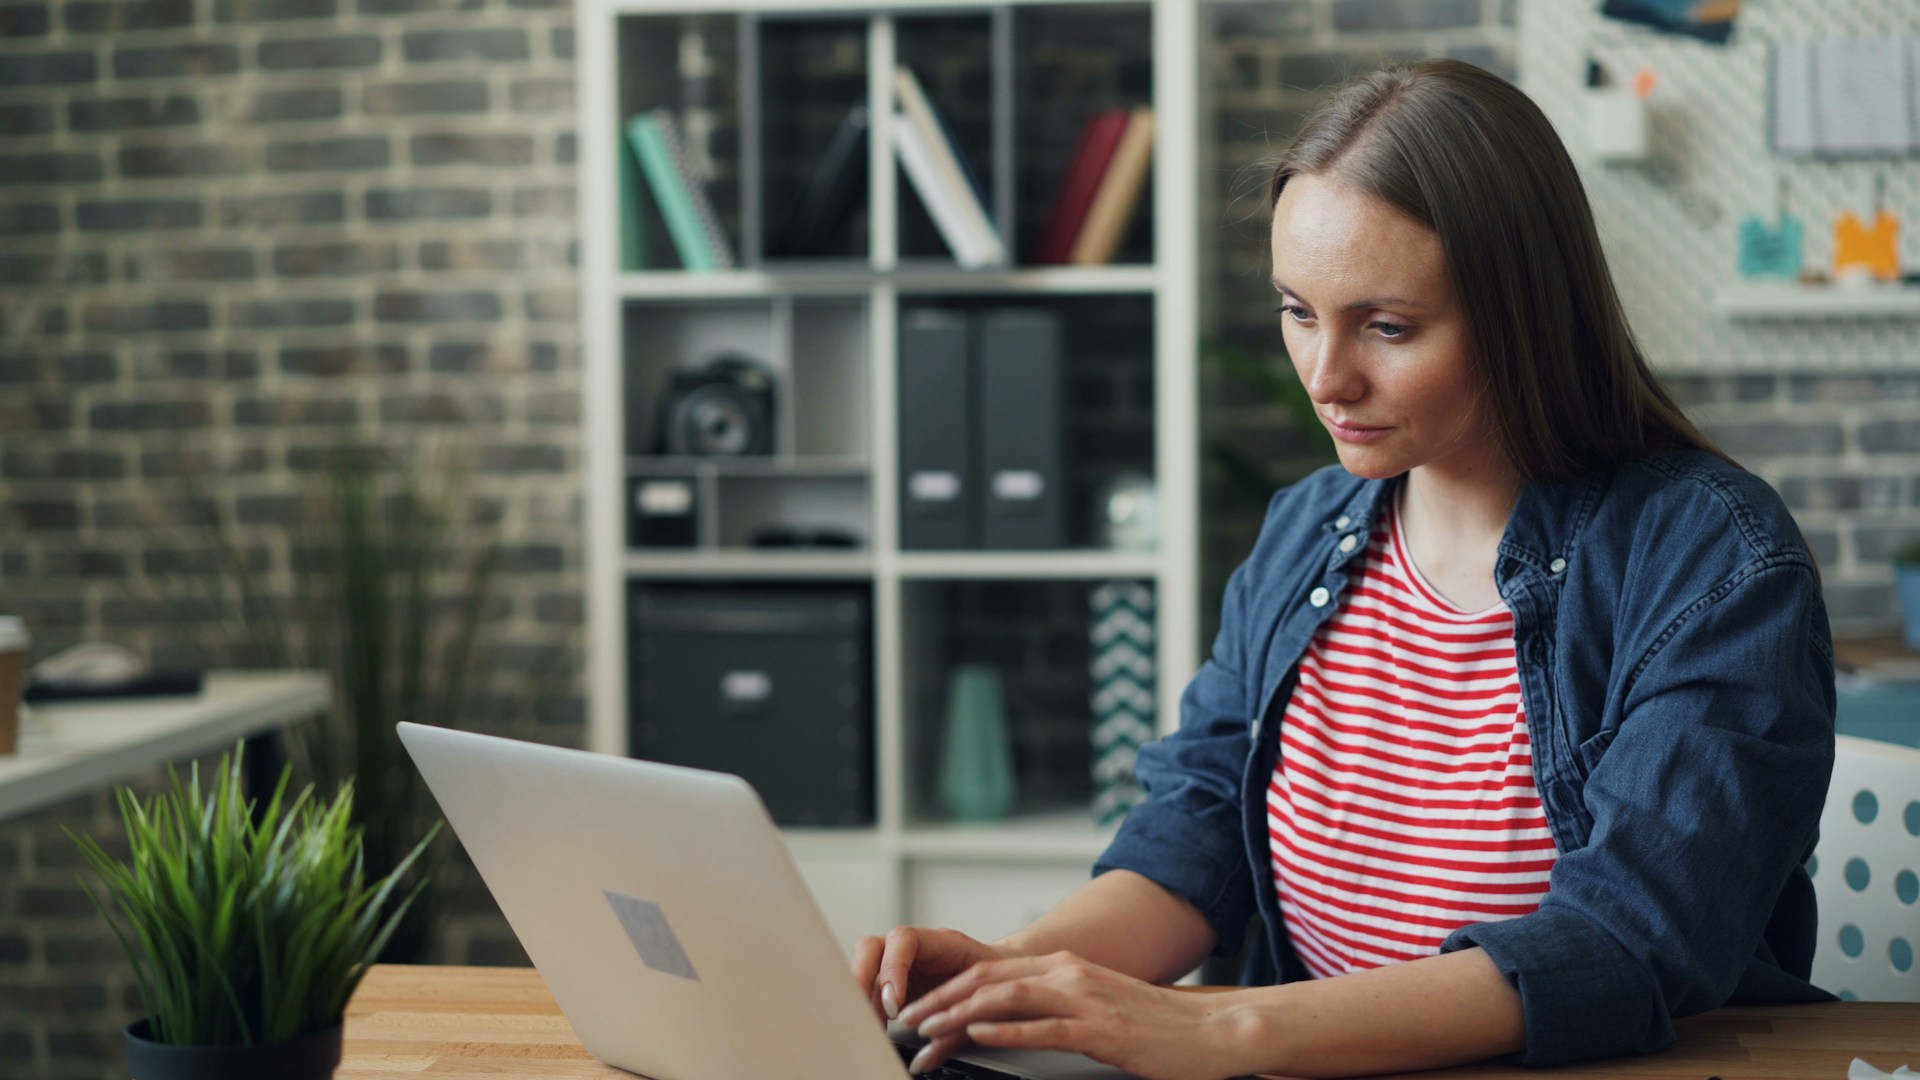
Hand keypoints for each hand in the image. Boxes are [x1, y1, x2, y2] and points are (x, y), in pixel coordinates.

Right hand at [849, 927, 1021, 1066]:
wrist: (1007, 975)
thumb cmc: (997, 982)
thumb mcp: (982, 1002)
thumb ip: (953, 1028)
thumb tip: (925, 1058)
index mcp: (941, 942)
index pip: (904, 940)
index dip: (893, 968)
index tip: (894, 1003)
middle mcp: (915, 949)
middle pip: (872, 947)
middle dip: (863, 978)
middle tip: (869, 1013)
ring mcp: (901, 963)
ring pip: (866, 966)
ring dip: (862, 996)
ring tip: (871, 1025)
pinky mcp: (895, 982)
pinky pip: (870, 987)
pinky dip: (868, 1007)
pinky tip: (875, 1026)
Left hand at [892, 951, 1253, 1079]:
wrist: (1213, 1031)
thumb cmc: (1155, 1027)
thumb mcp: (1095, 1006)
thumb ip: (1054, 1007)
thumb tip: (1009, 1021)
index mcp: (1064, 967)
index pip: (989, 972)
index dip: (946, 990)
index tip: (916, 1011)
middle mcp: (1069, 973)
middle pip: (987, 979)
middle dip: (940, 1001)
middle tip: (904, 1024)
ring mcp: (1085, 998)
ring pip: (1006, 997)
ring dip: (959, 1015)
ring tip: (926, 1032)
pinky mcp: (1101, 1028)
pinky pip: (1044, 1026)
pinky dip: (1006, 1029)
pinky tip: (979, 1035)